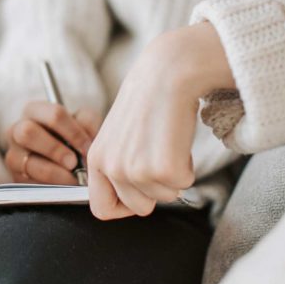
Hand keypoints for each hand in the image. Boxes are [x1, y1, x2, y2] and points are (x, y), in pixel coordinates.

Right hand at [5, 101, 100, 183]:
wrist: (62, 161)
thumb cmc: (72, 138)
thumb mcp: (82, 124)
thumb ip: (87, 123)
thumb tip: (87, 140)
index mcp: (35, 111)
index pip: (54, 114)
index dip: (74, 132)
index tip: (87, 148)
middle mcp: (17, 130)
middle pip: (28, 132)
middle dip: (55, 150)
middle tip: (74, 163)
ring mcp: (13, 154)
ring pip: (27, 162)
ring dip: (54, 172)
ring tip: (72, 179)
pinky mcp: (14, 176)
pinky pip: (28, 182)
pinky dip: (49, 186)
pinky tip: (62, 187)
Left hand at [87, 22, 235, 219]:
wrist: (166, 74)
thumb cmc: (146, 104)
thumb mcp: (118, 137)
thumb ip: (118, 167)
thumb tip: (133, 200)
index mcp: (96, 160)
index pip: (101, 209)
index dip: (123, 208)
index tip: (139, 194)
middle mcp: (111, 168)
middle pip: (139, 207)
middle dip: (155, 189)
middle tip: (159, 157)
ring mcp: (135, 170)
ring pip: (164, 197)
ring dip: (173, 175)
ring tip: (166, 142)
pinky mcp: (162, 168)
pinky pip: (184, 184)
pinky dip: (188, 166)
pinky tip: (177, 140)